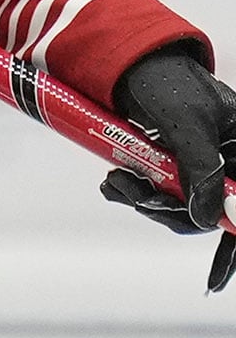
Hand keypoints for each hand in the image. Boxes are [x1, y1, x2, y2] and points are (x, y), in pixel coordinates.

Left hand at [98, 46, 235, 291]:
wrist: (123, 63)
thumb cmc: (163, 82)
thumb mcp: (185, 123)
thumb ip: (200, 169)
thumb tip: (206, 217)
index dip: (234, 227)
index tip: (219, 274)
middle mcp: (226, 161)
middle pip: (209, 212)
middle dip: (167, 209)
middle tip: (131, 192)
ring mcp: (198, 166)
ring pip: (179, 207)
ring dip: (143, 200)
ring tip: (115, 181)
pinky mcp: (170, 166)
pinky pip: (158, 194)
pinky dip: (134, 193)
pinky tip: (114, 183)